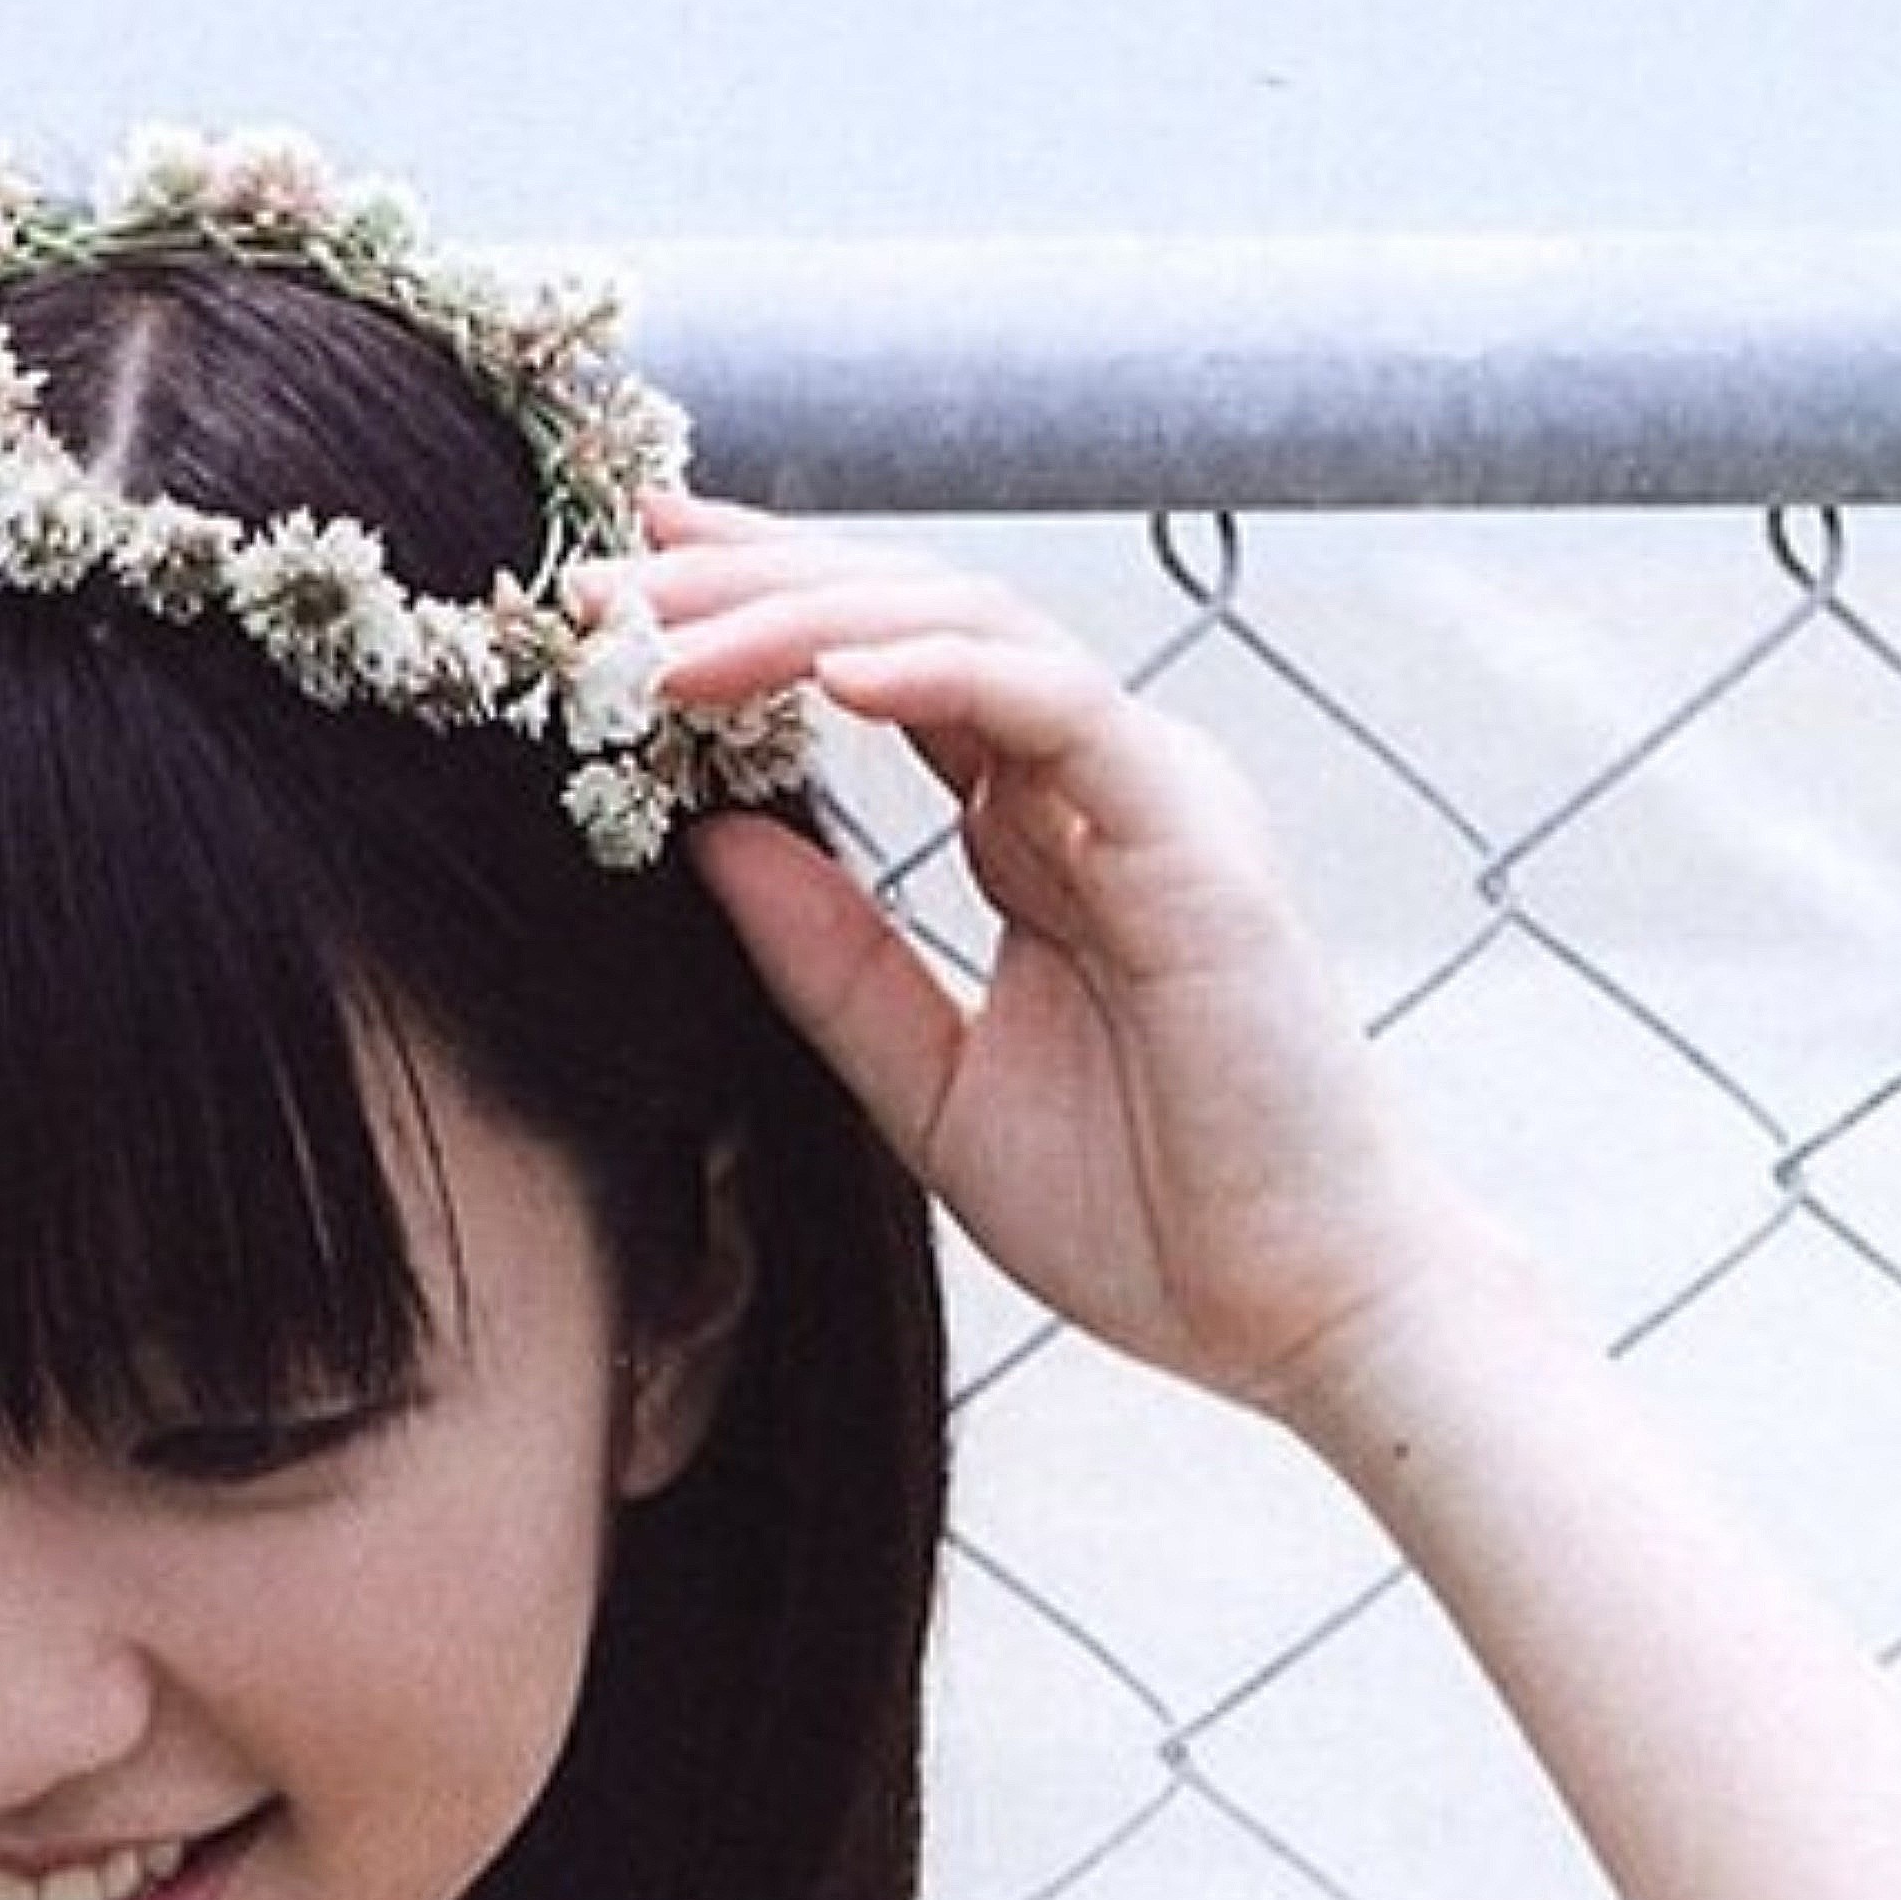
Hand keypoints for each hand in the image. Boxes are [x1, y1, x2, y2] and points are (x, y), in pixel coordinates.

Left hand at [625, 501, 1503, 1435]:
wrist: (1299, 1319)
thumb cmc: (1149, 1216)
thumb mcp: (929, 1081)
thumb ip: (828, 959)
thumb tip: (706, 836)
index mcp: (1038, 831)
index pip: (885, 666)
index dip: (756, 613)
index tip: (616, 594)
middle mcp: (1093, 784)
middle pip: (909, 612)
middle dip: (752, 580)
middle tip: (601, 580)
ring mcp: (1150, 792)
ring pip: (969, 623)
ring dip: (806, 612)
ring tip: (668, 633)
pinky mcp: (1195, 832)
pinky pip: (1055, 704)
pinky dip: (940, 669)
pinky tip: (827, 672)